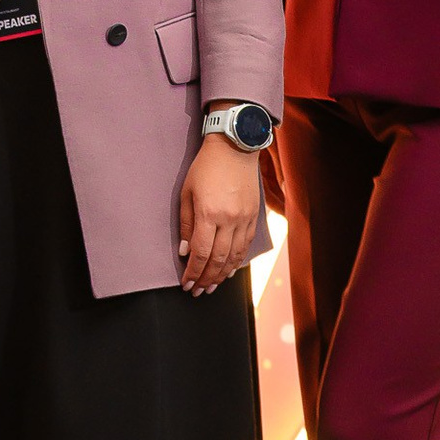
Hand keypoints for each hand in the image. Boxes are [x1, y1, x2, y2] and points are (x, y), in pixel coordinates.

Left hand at [178, 132, 260, 295]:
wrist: (235, 148)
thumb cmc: (205, 168)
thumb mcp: (187, 193)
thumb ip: (185, 224)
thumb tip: (184, 252)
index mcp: (209, 213)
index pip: (200, 253)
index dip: (193, 272)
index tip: (187, 284)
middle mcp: (229, 220)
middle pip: (218, 259)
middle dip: (206, 279)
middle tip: (198, 291)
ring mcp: (244, 219)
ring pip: (234, 257)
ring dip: (222, 275)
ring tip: (212, 286)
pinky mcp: (255, 217)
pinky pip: (246, 246)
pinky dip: (237, 262)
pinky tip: (229, 270)